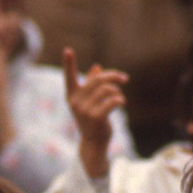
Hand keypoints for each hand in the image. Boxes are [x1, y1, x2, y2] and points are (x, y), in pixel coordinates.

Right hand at [63, 47, 127, 177]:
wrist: (94, 142)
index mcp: (72, 95)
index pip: (69, 77)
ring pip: (107, 90)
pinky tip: (121, 103)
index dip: (68, 64)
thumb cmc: (93, 119)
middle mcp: (75, 102)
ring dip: (117, 92)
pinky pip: (112, 101)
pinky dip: (119, 100)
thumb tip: (97, 67)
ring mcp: (84, 110)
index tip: (67, 50)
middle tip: (124, 79)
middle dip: (114, 77)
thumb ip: (92, 84)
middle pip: (98, 80)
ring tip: (119, 98)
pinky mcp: (95, 118)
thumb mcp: (91, 101)